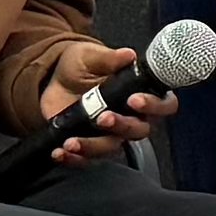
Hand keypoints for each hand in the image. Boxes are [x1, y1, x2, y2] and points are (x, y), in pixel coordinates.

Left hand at [36, 37, 174, 165]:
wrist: (52, 81)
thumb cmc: (80, 66)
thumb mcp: (90, 56)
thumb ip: (109, 58)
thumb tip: (129, 55)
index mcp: (140, 93)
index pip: (163, 104)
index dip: (154, 105)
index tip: (134, 100)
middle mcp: (131, 117)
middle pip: (139, 130)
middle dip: (122, 126)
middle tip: (103, 117)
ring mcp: (110, 134)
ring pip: (111, 147)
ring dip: (92, 146)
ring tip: (72, 141)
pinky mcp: (89, 146)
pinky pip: (86, 160)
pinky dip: (74, 159)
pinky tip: (60, 152)